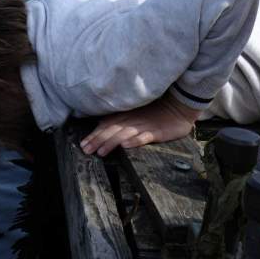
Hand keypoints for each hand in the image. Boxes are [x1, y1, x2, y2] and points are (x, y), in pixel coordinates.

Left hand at [79, 93, 200, 156]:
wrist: (177, 106)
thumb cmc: (155, 111)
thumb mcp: (135, 113)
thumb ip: (119, 119)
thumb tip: (100, 127)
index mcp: (125, 115)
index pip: (106, 125)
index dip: (94, 135)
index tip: (82, 145)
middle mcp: (131, 120)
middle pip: (111, 130)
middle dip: (97, 140)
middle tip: (86, 150)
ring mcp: (143, 126)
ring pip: (124, 134)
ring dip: (111, 142)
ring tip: (101, 152)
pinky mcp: (156, 132)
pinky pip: (144, 137)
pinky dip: (134, 141)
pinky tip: (125, 146)